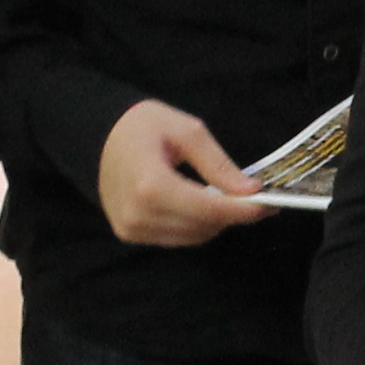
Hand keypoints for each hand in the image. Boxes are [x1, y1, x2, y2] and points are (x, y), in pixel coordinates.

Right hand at [97, 99, 267, 247]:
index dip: (242, 210)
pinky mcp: (130, 234)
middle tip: (254, 197)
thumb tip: (249, 190)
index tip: (268, 204)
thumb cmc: (141, 126)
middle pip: (203, 226)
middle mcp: (139, 213)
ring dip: (215, 221)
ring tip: (227, 198)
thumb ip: (218, 163)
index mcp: (151, 184)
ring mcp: (132, 228)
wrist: (96, 135)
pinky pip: (176, 238)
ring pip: (193, 237)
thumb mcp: (186, 131)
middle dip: (232, 214)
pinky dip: (194, 225)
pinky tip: (199, 203)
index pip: (208, 208)